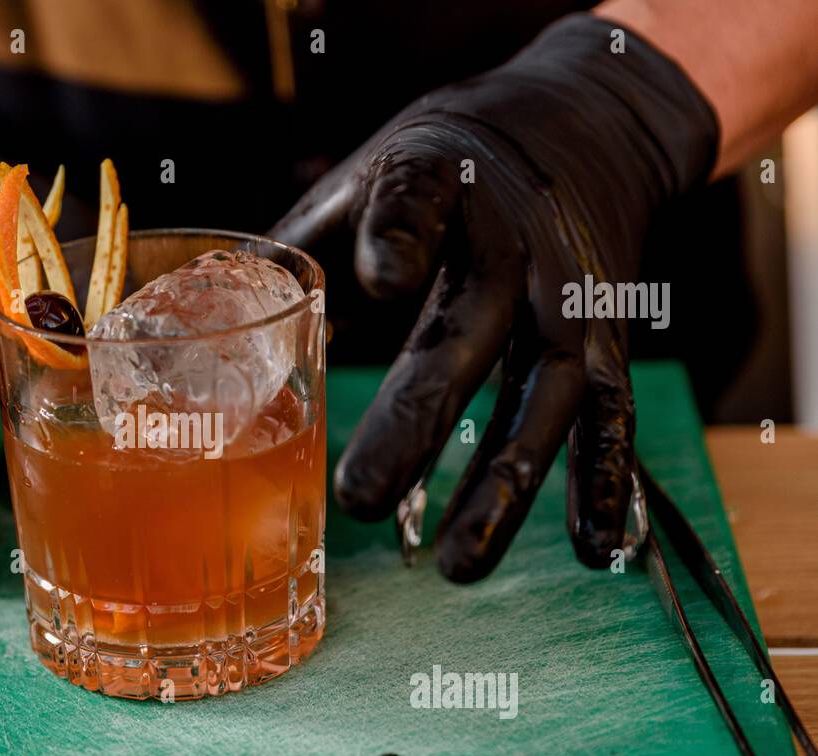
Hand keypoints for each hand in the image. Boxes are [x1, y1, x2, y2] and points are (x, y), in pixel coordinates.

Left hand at [271, 14, 717, 580]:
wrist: (586, 125)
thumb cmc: (452, 167)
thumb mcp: (380, 173)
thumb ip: (305, 241)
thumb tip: (203, 309)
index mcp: (443, 185)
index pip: (421, 201)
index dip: (403, 236)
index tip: (379, 276)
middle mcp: (517, 246)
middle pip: (469, 334)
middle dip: (417, 420)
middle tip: (358, 499)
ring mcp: (570, 300)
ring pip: (545, 397)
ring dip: (504, 485)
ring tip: (456, 567)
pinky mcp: (608, 340)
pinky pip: (614, 417)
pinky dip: (607, 483)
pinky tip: (591, 553)